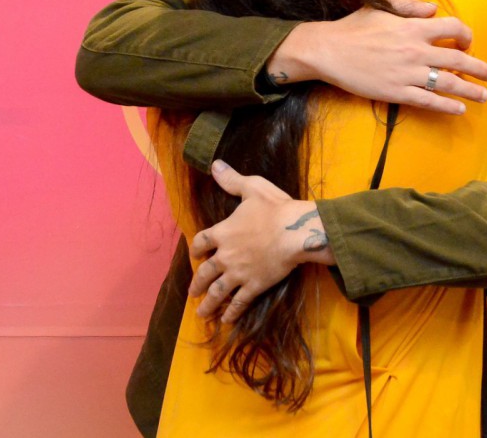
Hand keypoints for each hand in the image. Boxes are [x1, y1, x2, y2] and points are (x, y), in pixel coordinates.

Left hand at [188, 160, 331, 322]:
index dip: (196, 248)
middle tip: (192, 293)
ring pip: (218, 292)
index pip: (201, 241)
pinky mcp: (254, 285)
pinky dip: (232, 312)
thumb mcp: (252, 188)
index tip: (194, 255)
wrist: (294, 231)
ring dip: (208, 304)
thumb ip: (232, 180)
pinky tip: (226, 321)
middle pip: (205, 272)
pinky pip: (240, 302)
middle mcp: (226, 255)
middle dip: (197, 283)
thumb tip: (215, 165)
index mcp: (223, 231)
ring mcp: (239, 273)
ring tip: (201, 313)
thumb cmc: (275, 208)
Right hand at [267, 3, 486, 114]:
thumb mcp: (381, 7)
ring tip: (484, 96)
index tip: (468, 42)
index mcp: (413, 27)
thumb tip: (434, 9)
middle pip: (458, 59)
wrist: (328, 50)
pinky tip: (459, 109)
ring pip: (448, 83)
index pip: (453, 28)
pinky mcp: (397, 92)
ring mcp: (407, 73)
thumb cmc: (353, 27)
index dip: (466, 35)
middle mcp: (415, 50)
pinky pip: (428, 100)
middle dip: (479, 68)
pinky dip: (446, 106)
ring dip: (470, 90)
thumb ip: (410, 6)